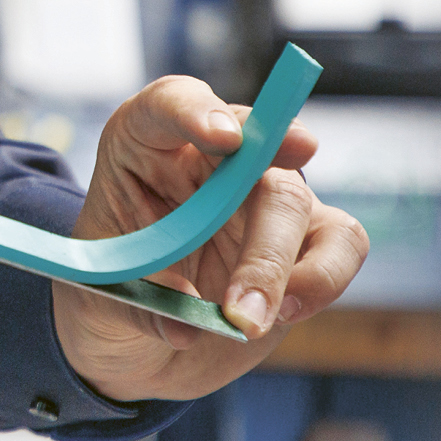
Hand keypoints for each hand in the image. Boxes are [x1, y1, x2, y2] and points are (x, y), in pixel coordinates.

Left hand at [52, 76, 368, 401]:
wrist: (140, 338)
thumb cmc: (112, 295)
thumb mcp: (99, 297)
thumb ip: (139, 305)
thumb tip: (186, 327)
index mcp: (145, 143)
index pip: (170, 102)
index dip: (196, 111)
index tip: (223, 138)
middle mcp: (212, 157)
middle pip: (253, 156)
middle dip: (255, 232)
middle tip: (239, 304)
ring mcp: (262, 192)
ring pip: (296, 200)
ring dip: (279, 267)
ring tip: (248, 323)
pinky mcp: (304, 237)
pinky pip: (341, 240)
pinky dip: (323, 279)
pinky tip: (282, 314)